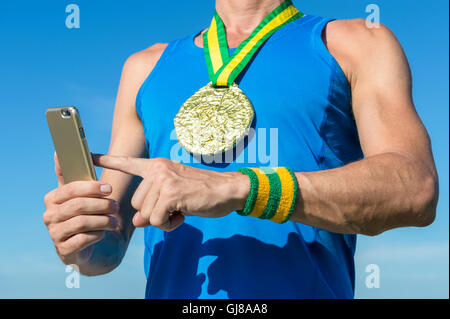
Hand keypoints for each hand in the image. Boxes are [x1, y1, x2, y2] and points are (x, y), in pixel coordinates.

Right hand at [43, 153, 119, 264]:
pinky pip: (83, 239)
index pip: (70, 189)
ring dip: (103, 220)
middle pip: (78, 205)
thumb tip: (58, 151)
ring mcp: (54, 234)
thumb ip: (70, 174)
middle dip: (101, 204)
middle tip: (116, 206)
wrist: (84, 245)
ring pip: (82, 222)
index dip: (92, 188)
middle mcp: (49, 216)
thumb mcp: (78, 194)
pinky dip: (97, 235)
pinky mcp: (63, 250)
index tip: (110, 188)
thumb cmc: (83, 213)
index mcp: (51, 198)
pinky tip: (103, 233)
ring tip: (115, 220)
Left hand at [93, 154, 249, 231]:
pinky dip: (168, 225)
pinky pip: (156, 220)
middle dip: (153, 212)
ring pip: (145, 213)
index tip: (90, 156)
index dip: (108, 161)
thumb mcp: (173, 196)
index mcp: (157, 166)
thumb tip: (137, 222)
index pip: (129, 162)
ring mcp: (163, 180)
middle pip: (136, 203)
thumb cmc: (202, 192)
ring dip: (162, 219)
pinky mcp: (170, 193)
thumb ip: (152, 205)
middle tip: (174, 208)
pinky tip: (182, 215)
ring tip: (180, 210)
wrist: (227, 189)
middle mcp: (157, 169)